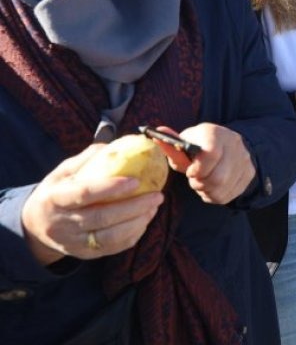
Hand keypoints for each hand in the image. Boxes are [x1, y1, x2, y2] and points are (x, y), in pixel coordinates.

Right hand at [20, 144, 163, 265]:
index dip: (110, 188)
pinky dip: (132, 235)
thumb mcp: (62, 172)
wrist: (35, 224)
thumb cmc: (56, 192)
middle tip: (157, 195)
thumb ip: (87, 159)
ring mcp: (72, 242)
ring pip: (109, 237)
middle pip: (101, 218)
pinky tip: (144, 221)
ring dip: (137, 222)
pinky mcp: (83, 254)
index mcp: (54, 198)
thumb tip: (115, 145)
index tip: (136, 180)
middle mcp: (61, 223)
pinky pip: (111, 248)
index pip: (84, 193)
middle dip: (133, 207)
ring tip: (154, 207)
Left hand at [154, 123, 255, 204]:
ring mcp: (244, 160)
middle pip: (218, 177)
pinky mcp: (248, 174)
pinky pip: (228, 195)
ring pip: (223, 188)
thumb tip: (156, 134)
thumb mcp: (185, 142)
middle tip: (195, 180)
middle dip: (201, 183)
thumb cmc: (199, 146)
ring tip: (202, 184)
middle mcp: (234, 144)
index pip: (211, 154)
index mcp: (215, 133)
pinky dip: (215, 196)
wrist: (228, 146)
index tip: (190, 172)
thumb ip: (171, 144)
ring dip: (207, 191)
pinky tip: (211, 188)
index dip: (198, 169)